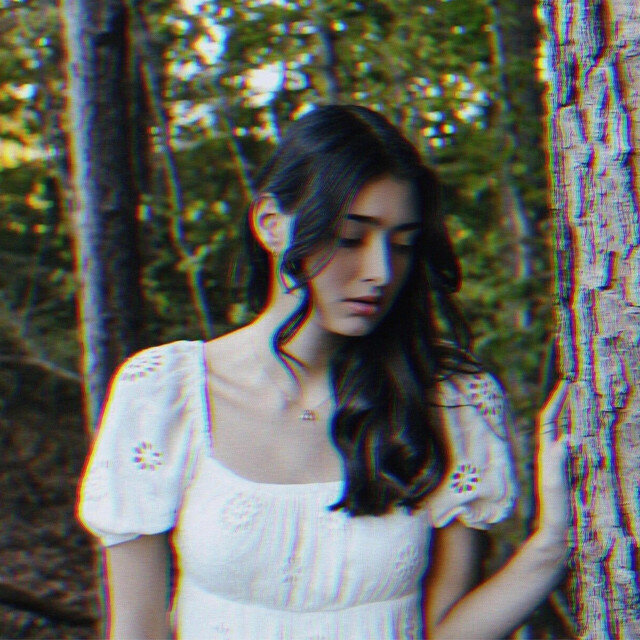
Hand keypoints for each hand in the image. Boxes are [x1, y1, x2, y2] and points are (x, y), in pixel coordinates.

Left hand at [534, 380, 570, 545]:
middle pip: (556, 423)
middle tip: (574, 386)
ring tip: (581, 401)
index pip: (549, 422)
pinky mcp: (569, 474)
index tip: (564, 385)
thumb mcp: (554, 487)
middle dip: (563, 404)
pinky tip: (588, 433)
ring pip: (564, 433)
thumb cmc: (555, 512)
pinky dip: (580, 434)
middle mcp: (551, 456)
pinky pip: (574, 448)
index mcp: (546, 455)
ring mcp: (560, 464)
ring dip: (571, 417)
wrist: (556, 534)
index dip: (555, 402)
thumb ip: (556, 464)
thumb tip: (564, 440)